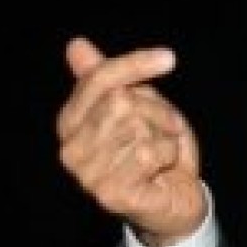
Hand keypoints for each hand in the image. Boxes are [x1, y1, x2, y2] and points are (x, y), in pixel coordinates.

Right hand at [56, 36, 205, 246]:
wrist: (176, 200)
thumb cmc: (156, 151)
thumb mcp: (139, 107)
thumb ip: (109, 79)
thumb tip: (76, 45)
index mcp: (71, 122)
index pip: (98, 80)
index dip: (134, 64)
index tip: (169, 58)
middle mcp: (70, 149)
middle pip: (122, 102)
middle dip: (158, 111)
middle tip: (166, 129)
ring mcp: (87, 174)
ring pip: (138, 128)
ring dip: (164, 136)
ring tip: (162, 152)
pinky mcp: (109, 193)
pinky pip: (148, 153)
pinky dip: (168, 154)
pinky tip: (162, 169)